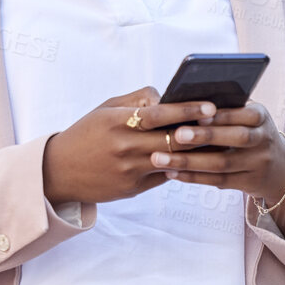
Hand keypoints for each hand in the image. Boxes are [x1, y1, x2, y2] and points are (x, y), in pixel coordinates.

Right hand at [41, 87, 216, 206]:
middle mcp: (124, 147)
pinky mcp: (132, 189)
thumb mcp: (105, 109)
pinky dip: (181, 168)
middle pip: (173, 140)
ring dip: (197, 153)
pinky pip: (164, 177)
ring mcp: (129, 171)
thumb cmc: (87, 133)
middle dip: (201, 132)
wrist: (59, 172)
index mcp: (117, 122)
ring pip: (173, 161)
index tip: (210, 105)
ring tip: (220, 143)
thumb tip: (166, 96)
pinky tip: (200, 161)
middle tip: (225, 125)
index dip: (187, 109)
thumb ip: (136, 99)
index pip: (159, 114)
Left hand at [151, 100, 284, 236]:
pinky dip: (193, 177)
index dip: (222, 115)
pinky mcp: (247, 183)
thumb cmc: (250, 132)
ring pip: (222, 164)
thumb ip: (226, 108)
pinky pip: (218, 181)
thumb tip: (186, 102)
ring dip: (189, 161)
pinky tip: (171, 172)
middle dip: (206, 136)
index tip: (197, 114)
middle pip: (236, 138)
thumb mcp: (247, 117)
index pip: (244, 113)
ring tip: (160, 158)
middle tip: (177, 134)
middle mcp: (263, 140)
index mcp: (261, 117)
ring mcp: (257, 164)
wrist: (279, 167)